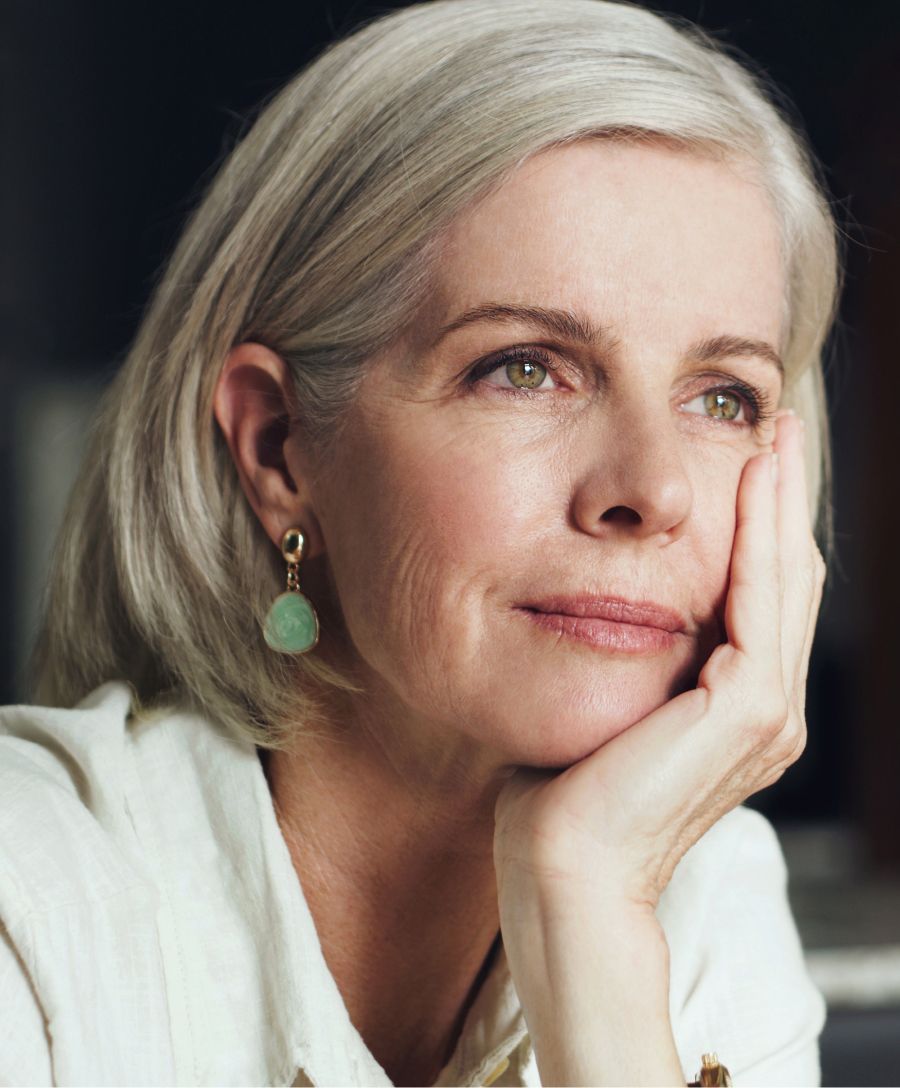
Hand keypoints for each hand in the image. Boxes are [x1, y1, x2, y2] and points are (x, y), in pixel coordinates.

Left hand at [493, 411, 825, 912]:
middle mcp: (766, 709)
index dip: (761, 521)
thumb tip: (596, 600)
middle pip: (787, 575)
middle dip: (783, 494)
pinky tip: (751, 480)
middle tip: (776, 422)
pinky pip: (762, 602)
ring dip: (782, 499)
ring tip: (774, 431)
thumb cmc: (564, 793)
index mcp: (736, 708)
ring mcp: (766, 714)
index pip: (760, 594)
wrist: (562, 868)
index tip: (748, 456)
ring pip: (786, 578)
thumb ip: (625, 654)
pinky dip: (761, 536)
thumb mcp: (602, 702)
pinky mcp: (747, 712)